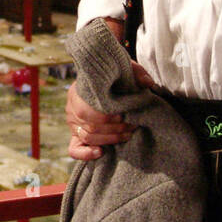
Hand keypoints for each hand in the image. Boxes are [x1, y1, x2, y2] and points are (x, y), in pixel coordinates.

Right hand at [65, 20, 155, 159]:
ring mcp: (72, 122)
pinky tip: (100, 152)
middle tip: (133, 126)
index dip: (110, 117)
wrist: (97, 74)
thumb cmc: (111, 74)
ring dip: (110, 139)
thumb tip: (149, 84)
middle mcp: (73, 107)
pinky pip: (74, 148)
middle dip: (115, 129)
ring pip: (88, 137)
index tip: (127, 114)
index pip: (91, 110)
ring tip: (127, 134)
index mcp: (79, 91)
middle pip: (91, 126)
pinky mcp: (74, 133)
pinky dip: (85, 154)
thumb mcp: (123, 67)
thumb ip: (136, 72)